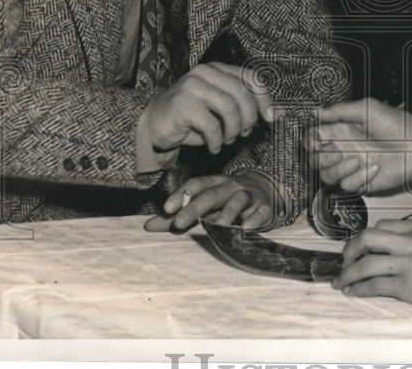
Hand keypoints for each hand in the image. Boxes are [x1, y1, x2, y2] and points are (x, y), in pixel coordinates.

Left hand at [143, 172, 276, 231]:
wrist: (264, 192)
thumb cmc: (227, 201)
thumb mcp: (204, 205)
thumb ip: (178, 215)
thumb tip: (147, 226)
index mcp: (214, 183)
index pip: (195, 185)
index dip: (181, 195)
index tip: (167, 208)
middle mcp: (230, 186)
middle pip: (212, 194)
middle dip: (195, 208)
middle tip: (179, 222)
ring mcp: (248, 196)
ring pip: (238, 200)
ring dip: (227, 213)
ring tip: (217, 226)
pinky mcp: (264, 207)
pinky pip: (260, 211)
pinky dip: (254, 219)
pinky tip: (247, 228)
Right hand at [144, 63, 272, 153]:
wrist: (154, 123)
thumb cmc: (192, 118)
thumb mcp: (221, 110)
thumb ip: (245, 108)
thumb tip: (278, 114)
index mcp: (218, 70)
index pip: (251, 77)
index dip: (264, 98)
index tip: (270, 118)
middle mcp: (206, 72)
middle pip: (242, 92)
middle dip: (249, 118)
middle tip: (243, 133)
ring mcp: (192, 85)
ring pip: (229, 108)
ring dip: (233, 130)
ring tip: (227, 140)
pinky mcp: (182, 103)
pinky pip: (211, 125)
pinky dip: (216, 140)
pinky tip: (213, 147)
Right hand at [306, 99, 411, 192]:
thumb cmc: (396, 124)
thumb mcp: (366, 109)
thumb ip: (339, 111)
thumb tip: (315, 111)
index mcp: (342, 130)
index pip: (313, 138)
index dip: (310, 141)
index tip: (317, 140)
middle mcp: (343, 148)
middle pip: (315, 159)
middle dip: (322, 157)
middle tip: (338, 151)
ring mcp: (351, 166)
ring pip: (327, 175)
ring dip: (340, 169)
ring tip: (359, 160)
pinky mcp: (361, 181)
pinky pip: (346, 186)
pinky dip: (358, 177)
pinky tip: (374, 168)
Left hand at [334, 219, 411, 308]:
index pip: (382, 226)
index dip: (369, 237)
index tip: (363, 246)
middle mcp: (407, 242)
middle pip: (367, 239)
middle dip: (350, 250)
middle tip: (345, 260)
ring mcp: (406, 264)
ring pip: (365, 264)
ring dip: (348, 273)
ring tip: (341, 281)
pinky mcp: (407, 286)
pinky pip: (375, 285)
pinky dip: (359, 289)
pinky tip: (353, 292)